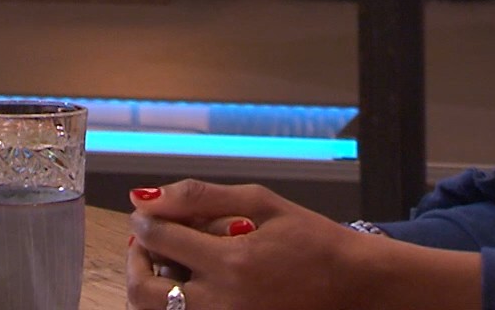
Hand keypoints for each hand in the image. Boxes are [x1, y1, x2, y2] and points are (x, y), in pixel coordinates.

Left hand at [126, 181, 365, 309]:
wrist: (359, 286)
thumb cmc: (314, 241)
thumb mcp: (261, 204)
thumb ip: (199, 196)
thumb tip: (145, 196)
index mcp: (231, 262)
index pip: (157, 238)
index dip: (144, 221)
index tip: (147, 215)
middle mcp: (225, 302)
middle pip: (144, 288)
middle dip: (136, 259)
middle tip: (145, 242)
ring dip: (150, 286)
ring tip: (163, 265)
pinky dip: (174, 304)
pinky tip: (187, 286)